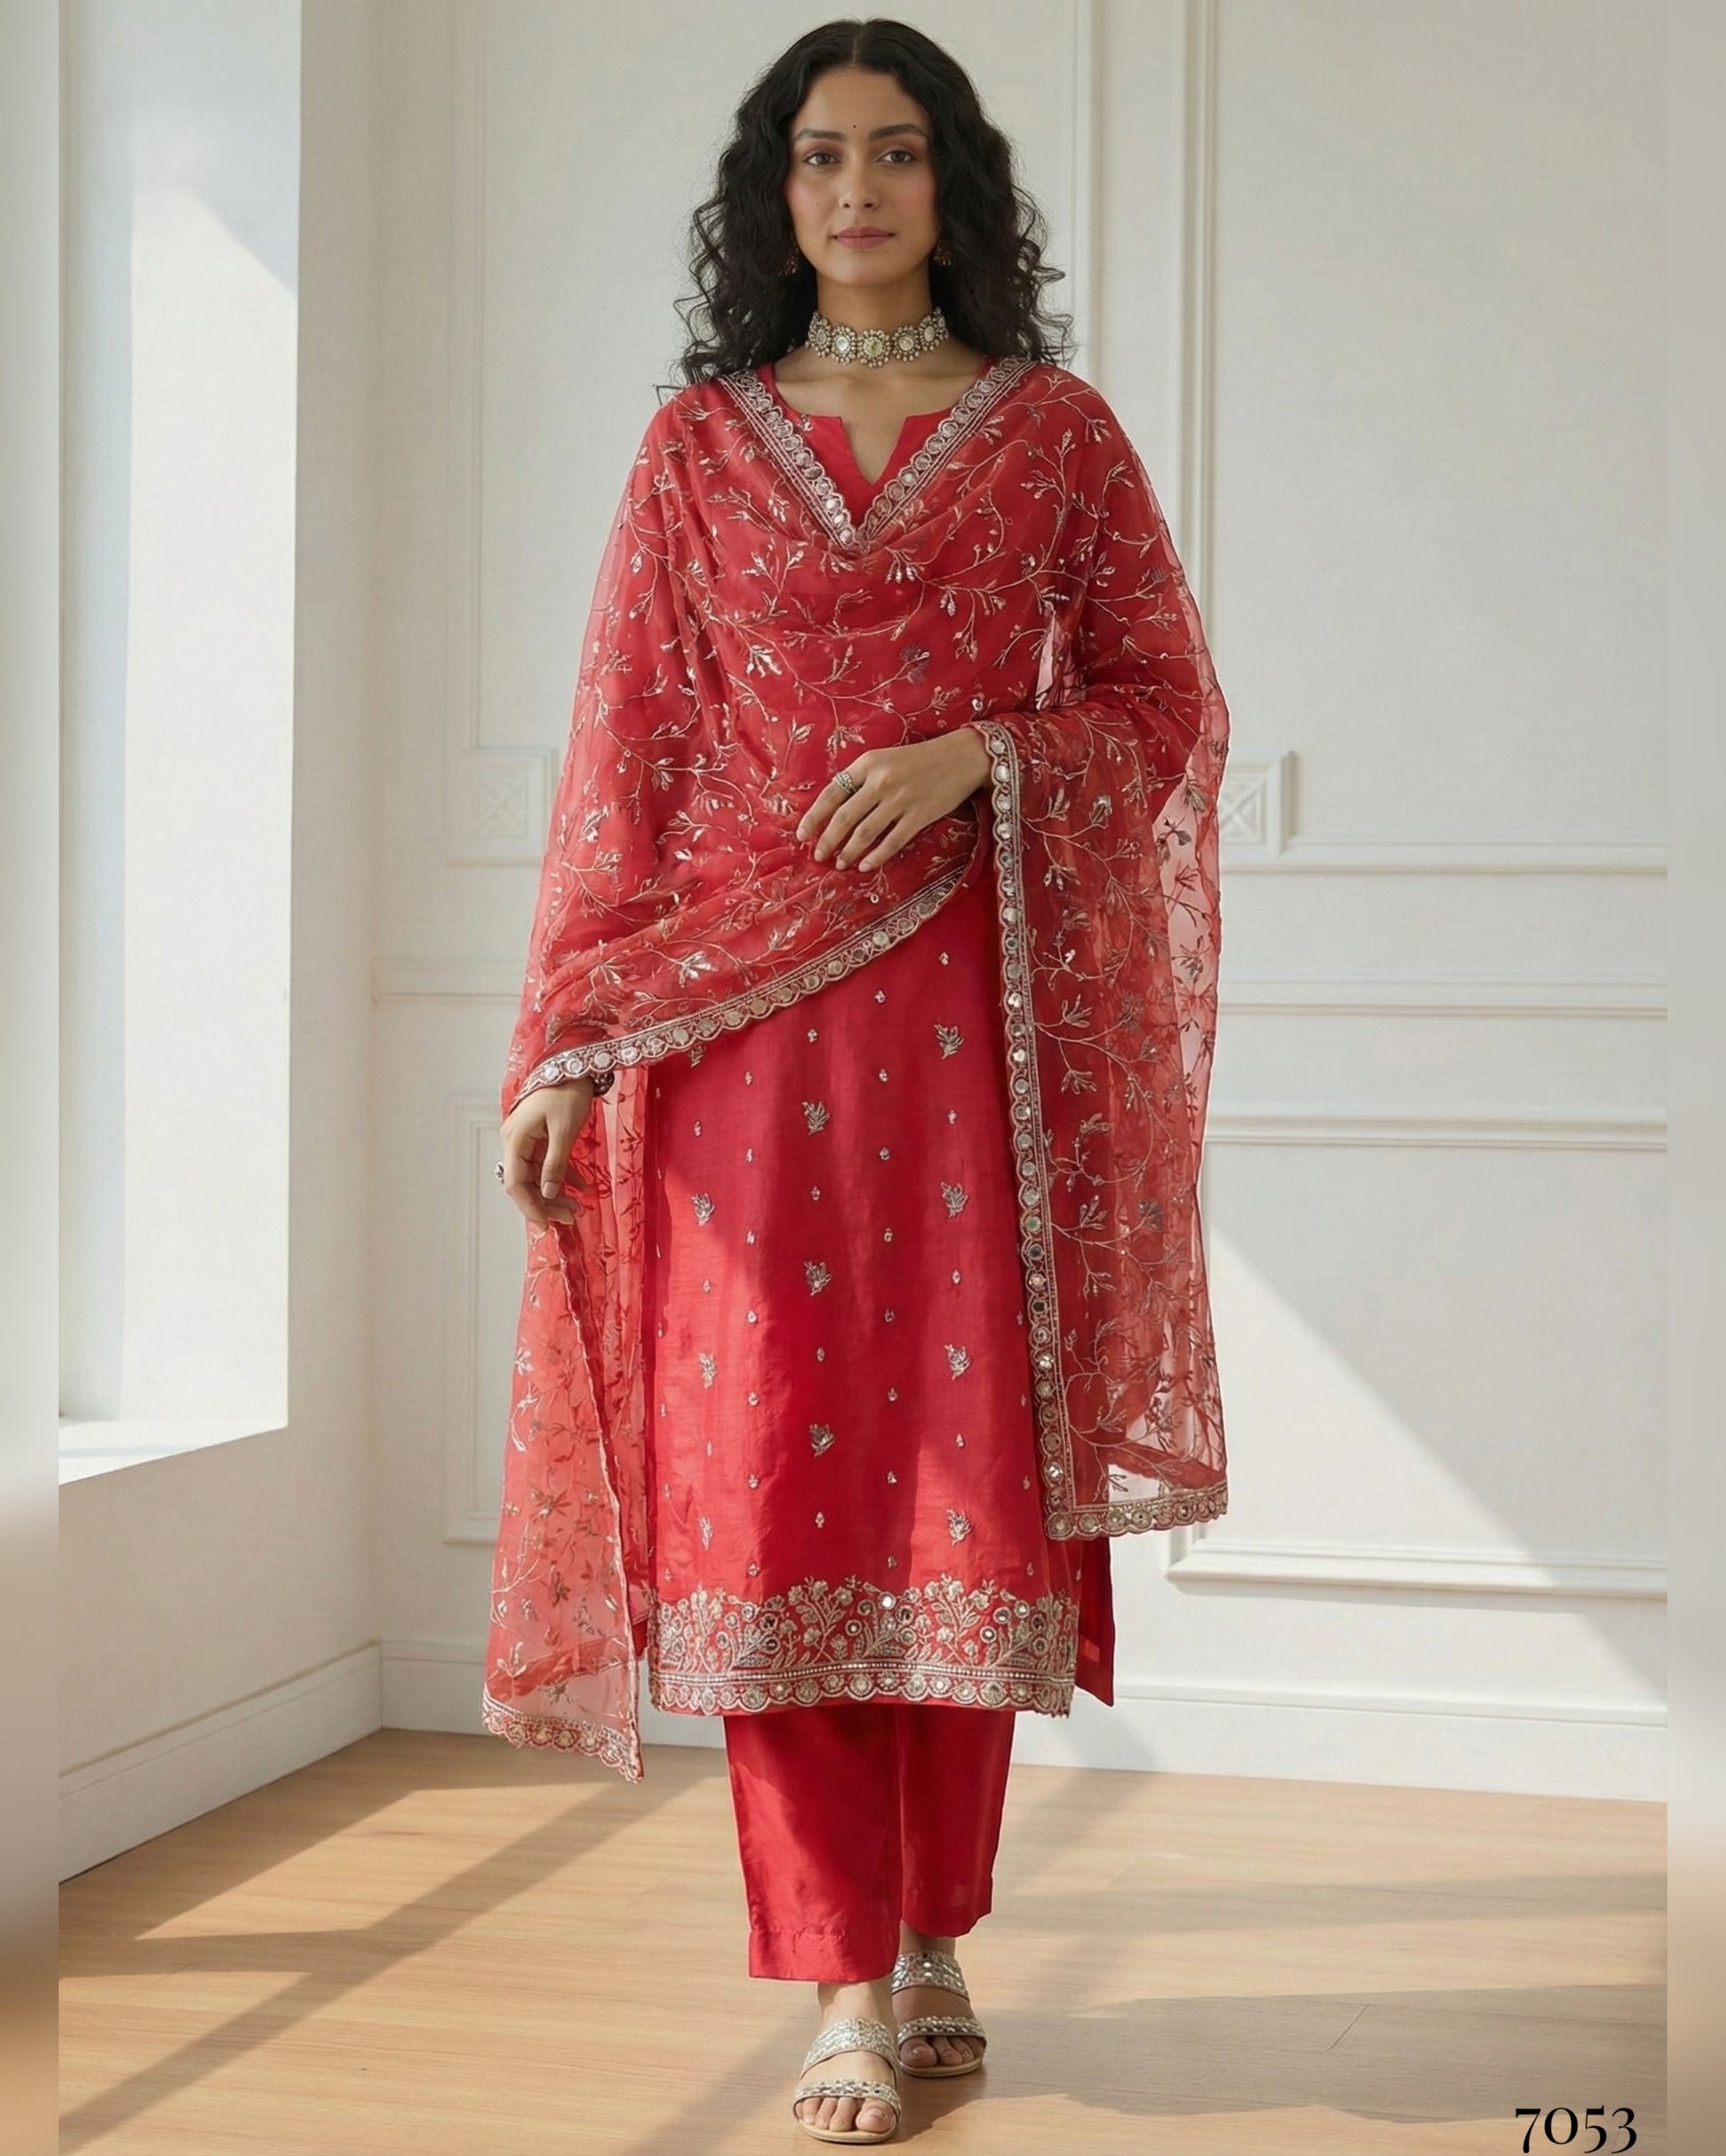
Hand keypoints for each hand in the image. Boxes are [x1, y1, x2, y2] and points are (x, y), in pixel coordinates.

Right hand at [498, 1079, 597, 1229]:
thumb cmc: (567, 1093)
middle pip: (524, 1182)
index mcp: (515, 1140)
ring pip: (536, 1176)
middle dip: (546, 1203)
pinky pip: (546, 1163)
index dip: (530, 1207)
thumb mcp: (565, 1131)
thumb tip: (549, 1194)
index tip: (546, 1226)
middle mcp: (515, 1142)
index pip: (515, 1183)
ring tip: (578, 1208)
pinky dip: (562, 1176)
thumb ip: (556, 1164)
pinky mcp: (539, 1137)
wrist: (574, 1065)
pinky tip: (581, 1187)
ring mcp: (526, 1140)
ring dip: (555, 1193)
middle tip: (570, 1218)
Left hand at [797, 725, 991, 871]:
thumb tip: (835, 808)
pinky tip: (866, 865)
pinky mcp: (920, 815)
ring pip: (865, 832)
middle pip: (844, 817)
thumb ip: (861, 779)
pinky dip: (877, 856)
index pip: (831, 793)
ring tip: (839, 863)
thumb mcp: (885, 759)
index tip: (801, 835)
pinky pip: (892, 841)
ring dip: (849, 851)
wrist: (961, 756)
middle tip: (818, 856)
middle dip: (827, 840)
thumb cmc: (919, 759)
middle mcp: (881, 781)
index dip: (813, 817)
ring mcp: (901, 799)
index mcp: (867, 764)